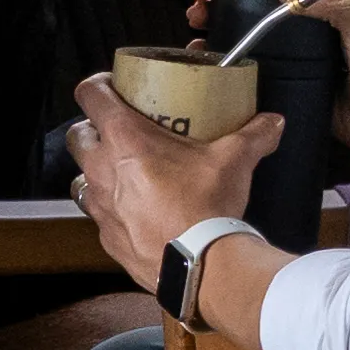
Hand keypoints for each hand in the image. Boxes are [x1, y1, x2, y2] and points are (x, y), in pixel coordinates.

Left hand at [65, 70, 273, 293]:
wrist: (198, 264)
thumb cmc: (205, 206)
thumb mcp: (234, 160)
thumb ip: (254, 134)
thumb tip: (272, 121)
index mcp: (125, 138)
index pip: (90, 94)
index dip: (97, 86)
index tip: (112, 87)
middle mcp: (101, 168)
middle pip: (77, 136)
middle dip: (92, 130)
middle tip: (119, 132)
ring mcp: (100, 205)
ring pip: (81, 177)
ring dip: (97, 171)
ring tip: (124, 173)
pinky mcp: (106, 236)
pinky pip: (100, 214)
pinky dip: (112, 208)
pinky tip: (136, 210)